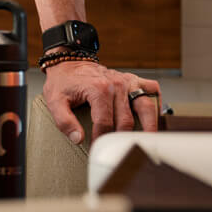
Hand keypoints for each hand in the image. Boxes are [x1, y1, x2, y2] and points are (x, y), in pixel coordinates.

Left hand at [42, 59, 160, 144]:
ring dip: (149, 125)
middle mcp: (117, 84)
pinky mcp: (133, 79)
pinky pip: (152, 89)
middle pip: (126, 119)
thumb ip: (64, 121)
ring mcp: (127, 81)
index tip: (97, 147)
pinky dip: (156, 102)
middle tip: (120, 150)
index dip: (101, 138)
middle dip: (122, 137)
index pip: (104, 122)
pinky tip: (153, 116)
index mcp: (98, 90)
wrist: (69, 61)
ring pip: (146, 106)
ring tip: (149, 140)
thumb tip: (78, 139)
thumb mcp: (55, 101)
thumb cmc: (63, 82)